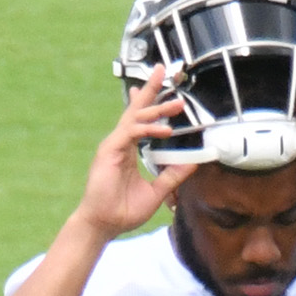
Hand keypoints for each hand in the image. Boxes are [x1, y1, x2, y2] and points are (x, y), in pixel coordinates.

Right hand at [69, 69, 202, 242]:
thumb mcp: (156, 191)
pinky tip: (164, 130)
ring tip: (177, 104)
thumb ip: (173, 175)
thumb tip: (192, 163)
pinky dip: (148, 128)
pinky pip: (131, 132)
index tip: (163, 87)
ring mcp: (113, 145)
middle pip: (136, 109)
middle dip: (150, 89)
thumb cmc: (123, 210)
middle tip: (164, 71)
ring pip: (135, 117)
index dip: (151, 102)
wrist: (103, 224)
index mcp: (128, 149)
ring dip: (156, 108)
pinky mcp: (109, 151)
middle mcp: (120, 143)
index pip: (141, 119)